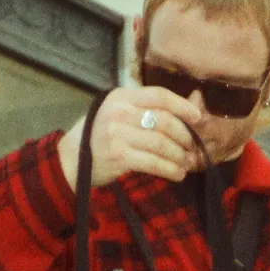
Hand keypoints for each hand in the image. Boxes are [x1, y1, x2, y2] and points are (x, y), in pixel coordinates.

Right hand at [57, 83, 203, 189]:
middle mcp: (120, 112)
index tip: (198, 118)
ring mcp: (118, 134)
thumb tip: (189, 106)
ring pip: (161, 143)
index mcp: (122, 96)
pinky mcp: (119, 156)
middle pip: (164, 121)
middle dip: (184, 136)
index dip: (182, 106)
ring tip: (187, 164)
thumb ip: (145, 109)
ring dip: (180, 156)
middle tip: (193, 148)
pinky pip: (153, 162)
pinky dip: (170, 170)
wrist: (71, 160)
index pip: (159, 95)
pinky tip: (177, 174)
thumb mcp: (118, 113)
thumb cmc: (99, 136)